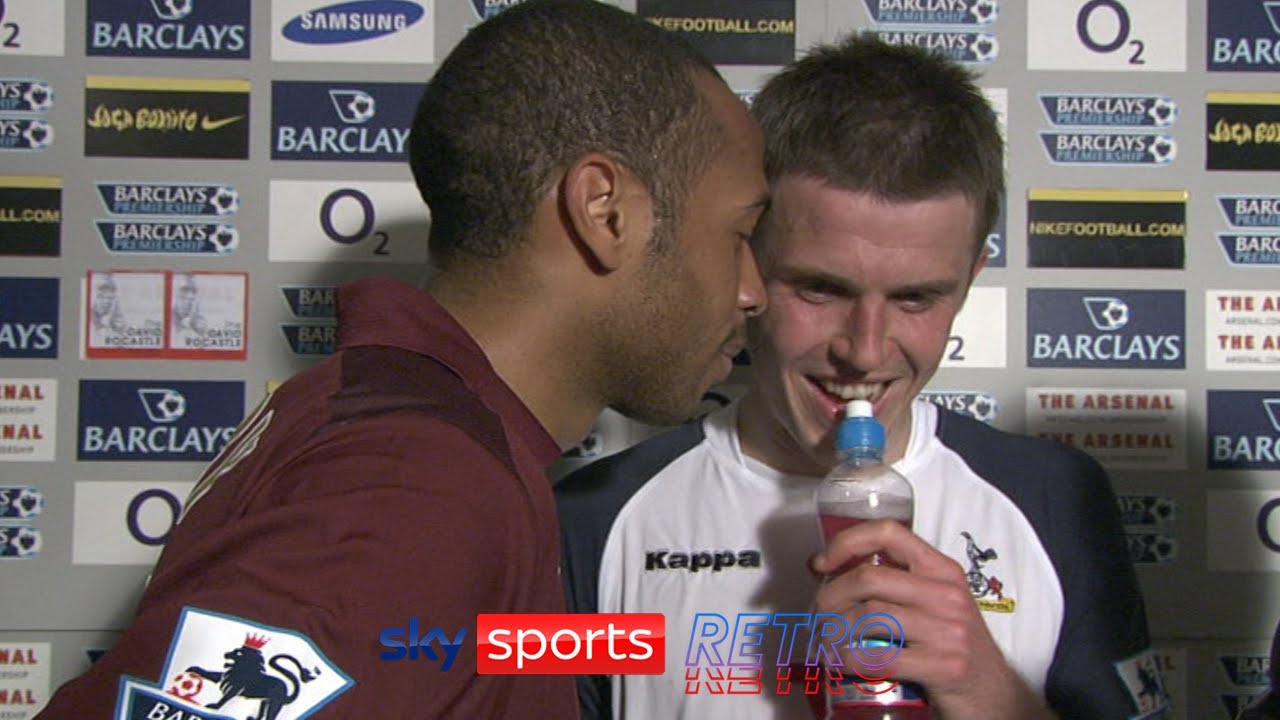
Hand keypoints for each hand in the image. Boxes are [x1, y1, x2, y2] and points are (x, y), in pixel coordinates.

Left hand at [811, 519, 1054, 719]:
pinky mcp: (945, 666)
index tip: (821, 564)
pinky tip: (840, 663)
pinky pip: (880, 657)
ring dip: (834, 630)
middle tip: (818, 614)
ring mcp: (949, 630)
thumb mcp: (935, 604)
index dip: (847, 542)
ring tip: (824, 641)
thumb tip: (830, 569)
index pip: (889, 532)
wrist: (995, 695)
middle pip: (868, 578)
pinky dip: (849, 660)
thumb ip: (897, 585)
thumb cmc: (953, 646)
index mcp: (942, 570)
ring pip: (869, 616)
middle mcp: (947, 593)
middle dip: (829, 596)